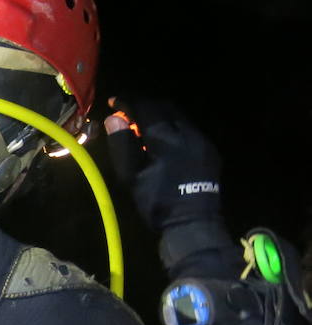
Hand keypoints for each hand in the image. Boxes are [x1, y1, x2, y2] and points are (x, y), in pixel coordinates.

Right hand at [103, 96, 224, 233]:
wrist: (192, 222)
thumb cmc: (156, 201)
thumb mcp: (131, 176)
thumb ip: (123, 144)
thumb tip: (114, 118)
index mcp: (166, 138)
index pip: (145, 108)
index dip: (128, 103)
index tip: (114, 103)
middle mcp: (187, 133)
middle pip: (165, 107)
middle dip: (145, 106)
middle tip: (129, 113)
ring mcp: (202, 141)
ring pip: (179, 117)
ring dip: (160, 116)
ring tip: (145, 128)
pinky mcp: (209, 150)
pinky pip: (189, 129)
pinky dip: (173, 128)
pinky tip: (165, 142)